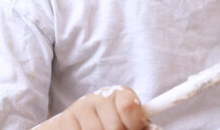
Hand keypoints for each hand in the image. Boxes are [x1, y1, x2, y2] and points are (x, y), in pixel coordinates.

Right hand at [34, 85, 148, 128]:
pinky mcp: (66, 119)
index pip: (129, 107)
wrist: (81, 121)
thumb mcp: (131, 121)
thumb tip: (154, 129)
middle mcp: (100, 96)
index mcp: (121, 94)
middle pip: (115, 127)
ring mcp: (81, 106)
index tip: (134, 128)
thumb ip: (142, 125)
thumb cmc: (113, 123)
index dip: (133, 125)